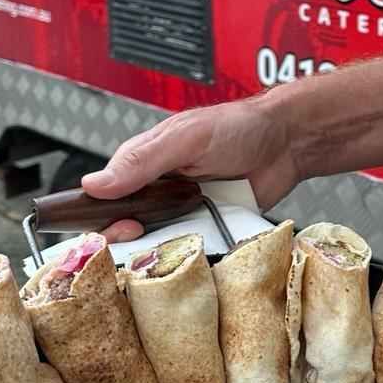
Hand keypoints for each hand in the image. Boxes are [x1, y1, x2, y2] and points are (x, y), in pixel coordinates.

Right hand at [81, 95, 299, 239]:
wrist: (288, 144)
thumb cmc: (238, 128)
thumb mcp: (186, 138)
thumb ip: (142, 161)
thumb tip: (94, 184)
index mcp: (143, 163)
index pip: (105, 197)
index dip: (102, 218)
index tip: (119, 228)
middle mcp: (159, 190)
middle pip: (127, 226)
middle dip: (128, 239)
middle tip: (143, 236)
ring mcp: (182, 212)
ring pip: (156, 243)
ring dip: (161, 250)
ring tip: (172, 246)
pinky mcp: (207, 228)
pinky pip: (190, 250)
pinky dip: (190, 255)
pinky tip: (194, 255)